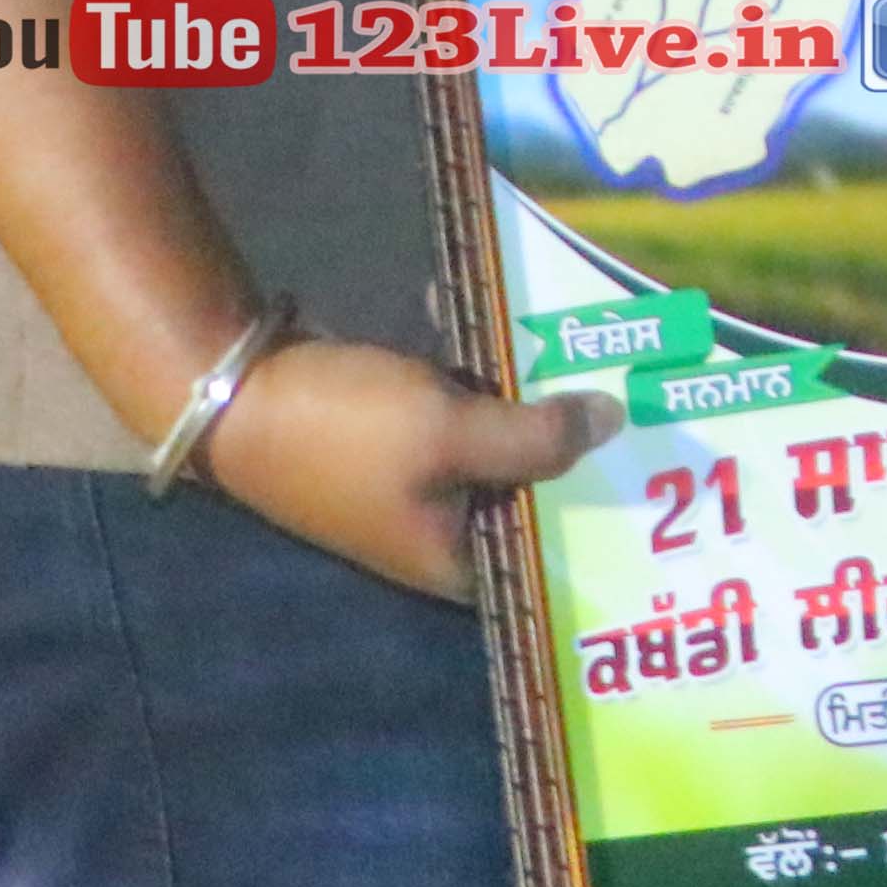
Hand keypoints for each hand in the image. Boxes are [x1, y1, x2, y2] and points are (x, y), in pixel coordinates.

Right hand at [198, 333, 618, 601]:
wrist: (232, 387)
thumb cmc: (346, 430)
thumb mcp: (454, 432)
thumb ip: (538, 436)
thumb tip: (613, 424)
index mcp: (454, 563)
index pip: (548, 558)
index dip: (598, 522)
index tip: (653, 474)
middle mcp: (436, 535)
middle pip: (527, 496)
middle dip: (572, 444)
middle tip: (639, 395)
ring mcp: (410, 485)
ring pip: (495, 444)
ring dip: (528, 399)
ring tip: (593, 353)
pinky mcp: (390, 435)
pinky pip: (455, 408)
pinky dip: (475, 373)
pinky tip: (497, 322)